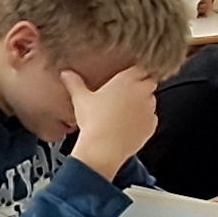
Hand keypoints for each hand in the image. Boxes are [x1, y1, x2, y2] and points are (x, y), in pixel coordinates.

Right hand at [64, 64, 161, 178]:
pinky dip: (144, 120)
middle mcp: (141, 92)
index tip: (127, 78)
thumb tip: (66, 74)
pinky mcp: (151, 125)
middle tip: (127, 94)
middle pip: (149, 82)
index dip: (134, 73)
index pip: (139, 68)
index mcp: (126, 80)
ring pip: (151, 100)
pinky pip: (151, 118)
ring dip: (143, 103)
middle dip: (142, 86)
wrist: (104, 148)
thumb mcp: (80, 99)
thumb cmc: (93, 123)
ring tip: (127, 111)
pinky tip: (130, 125)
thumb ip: (74, 83)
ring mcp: (149, 109)